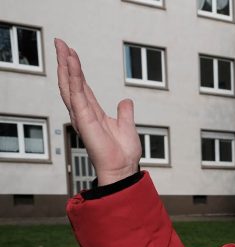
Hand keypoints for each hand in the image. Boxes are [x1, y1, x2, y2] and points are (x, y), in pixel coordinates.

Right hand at [55, 38, 141, 185]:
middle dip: (65, 62)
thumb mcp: (127, 126)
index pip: (82, 87)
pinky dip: (74, 77)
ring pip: (71, 85)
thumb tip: (126, 100)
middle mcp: (84, 112)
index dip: (76, 70)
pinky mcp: (84, 118)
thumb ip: (124, 112)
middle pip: (72, 82)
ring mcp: (82, 115)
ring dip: (66, 65)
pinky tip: (72, 62)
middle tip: (60, 42)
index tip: (71, 53)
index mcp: (93, 113)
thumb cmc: (123, 153)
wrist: (123, 167)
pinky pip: (77, 93)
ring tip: (62, 47)